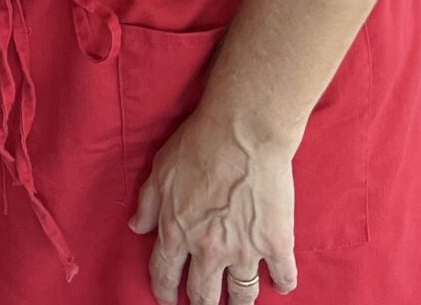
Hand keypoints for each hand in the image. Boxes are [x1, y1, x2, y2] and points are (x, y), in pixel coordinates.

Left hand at [129, 102, 296, 302]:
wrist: (243, 133)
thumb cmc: (198, 145)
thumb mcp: (159, 171)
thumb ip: (147, 203)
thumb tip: (137, 227)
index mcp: (176, 231)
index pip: (164, 274)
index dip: (164, 292)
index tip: (168, 300)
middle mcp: (208, 249)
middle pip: (203, 293)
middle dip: (201, 304)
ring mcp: (244, 250)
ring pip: (242, 294)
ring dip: (239, 304)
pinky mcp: (276, 243)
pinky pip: (283, 276)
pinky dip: (282, 284)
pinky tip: (280, 285)